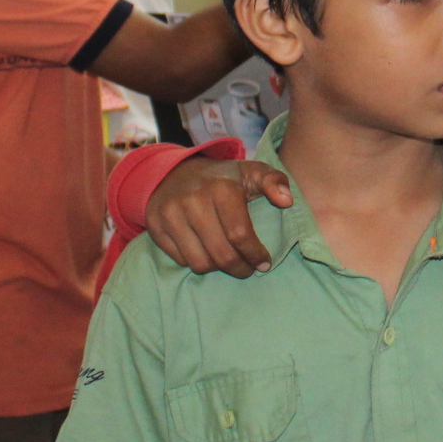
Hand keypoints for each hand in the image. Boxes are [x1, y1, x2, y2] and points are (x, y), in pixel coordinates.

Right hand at [149, 155, 294, 276]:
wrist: (175, 172)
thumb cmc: (223, 179)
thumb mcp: (252, 172)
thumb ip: (275, 182)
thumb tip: (286, 201)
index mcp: (221, 188)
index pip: (240, 234)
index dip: (254, 254)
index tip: (264, 263)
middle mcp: (193, 200)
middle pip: (220, 253)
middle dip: (239, 268)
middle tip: (247, 269)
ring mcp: (171, 214)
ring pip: (199, 262)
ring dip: (218, 268)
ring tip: (228, 261)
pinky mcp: (156, 226)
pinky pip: (180, 260)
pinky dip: (197, 261)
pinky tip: (207, 252)